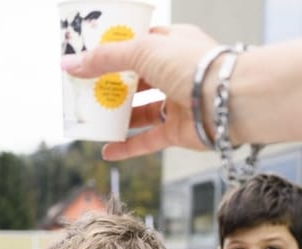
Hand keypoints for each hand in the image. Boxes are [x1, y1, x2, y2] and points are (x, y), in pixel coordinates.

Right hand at [61, 24, 219, 159]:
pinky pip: (147, 140)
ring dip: (116, 116)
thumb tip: (69, 64)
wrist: (233, 101)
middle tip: (83, 90)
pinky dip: (127, 147)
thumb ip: (105, 58)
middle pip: (135, 78)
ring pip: (140, 110)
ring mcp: (177, 102)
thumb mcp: (143, 51)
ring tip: (91, 118)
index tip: (88, 56)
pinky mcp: (178, 130)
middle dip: (110, 84)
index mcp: (171, 43)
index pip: (138, 43)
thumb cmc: (195, 66)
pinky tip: (106, 151)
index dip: (113, 49)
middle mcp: (175, 72)